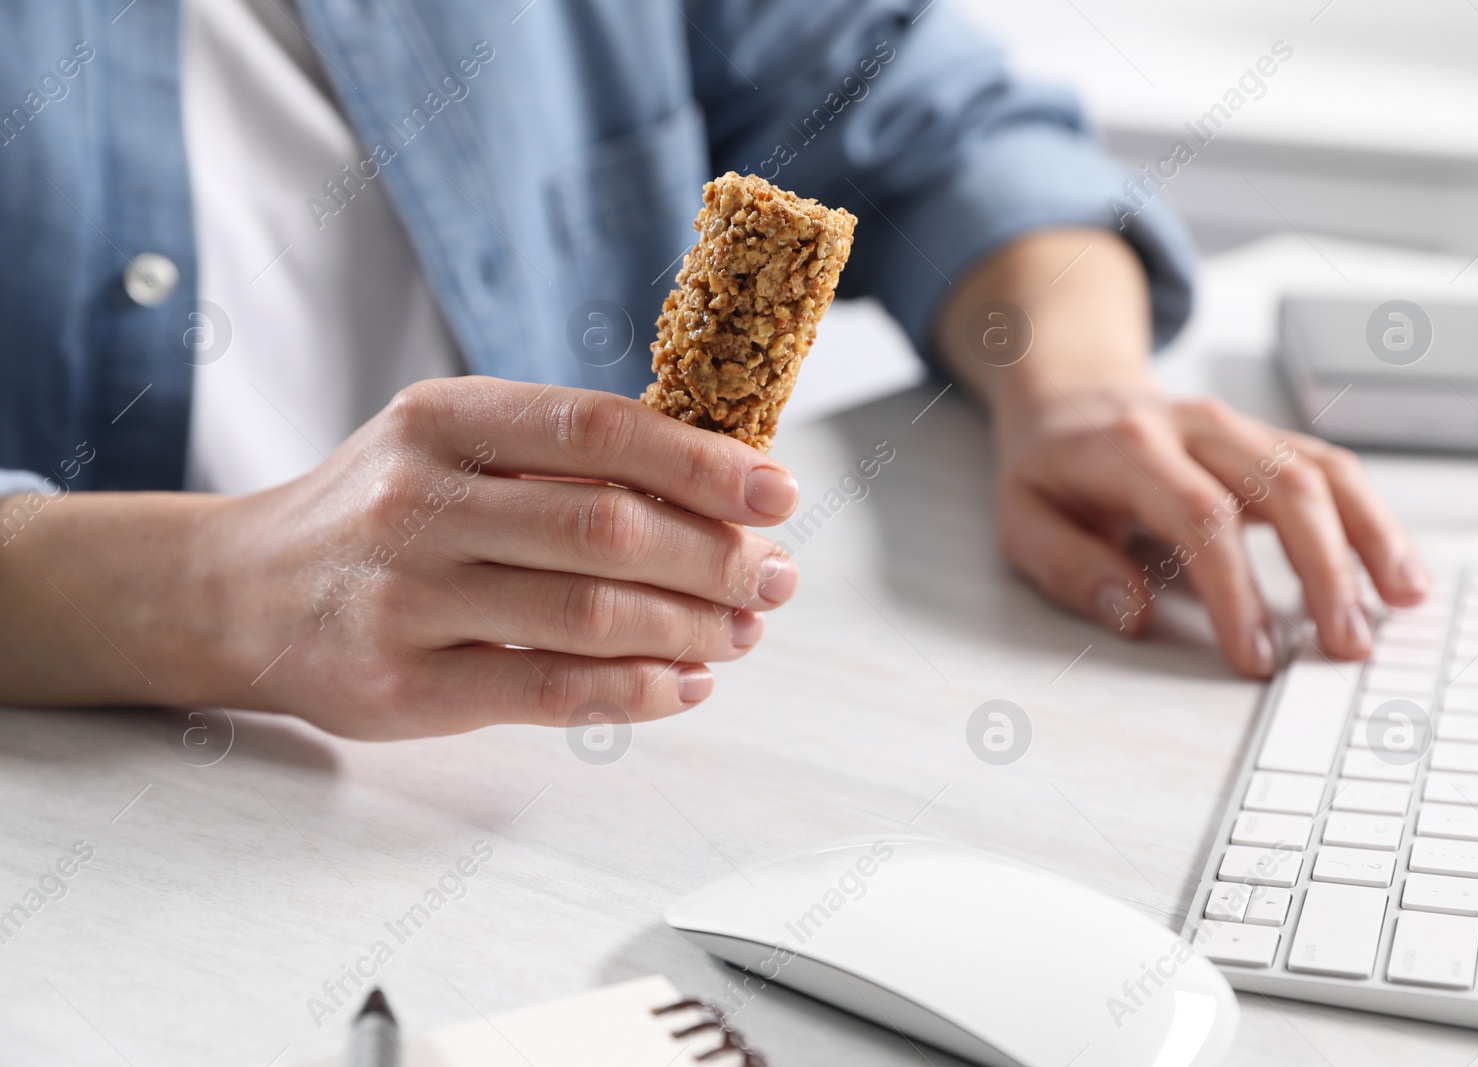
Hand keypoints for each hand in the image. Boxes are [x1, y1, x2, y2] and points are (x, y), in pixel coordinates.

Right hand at [0, 378, 800, 737]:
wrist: (236, 593)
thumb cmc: (379, 511)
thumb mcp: (449, 446)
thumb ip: (561, 457)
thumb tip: (722, 480)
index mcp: (442, 418)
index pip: (597, 428)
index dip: (702, 462)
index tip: (777, 490)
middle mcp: (417, 500)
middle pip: (606, 528)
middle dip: (717, 557)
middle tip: (776, 577)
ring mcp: (404, 598)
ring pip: (588, 614)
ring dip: (691, 627)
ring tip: (743, 631)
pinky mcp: (401, 688)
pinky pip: (548, 692)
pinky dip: (637, 691)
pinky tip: (686, 683)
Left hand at [990, 384, 1429, 674]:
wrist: (1071, 397)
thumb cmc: (1050, 470)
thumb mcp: (1022, 519)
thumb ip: (1069, 567)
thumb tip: (1131, 615)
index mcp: (1130, 448)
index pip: (1200, 517)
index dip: (1236, 589)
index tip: (1257, 656)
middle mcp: (1196, 428)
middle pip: (1282, 488)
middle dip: (1323, 570)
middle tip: (1344, 646)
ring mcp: (1240, 429)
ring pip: (1322, 472)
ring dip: (1369, 539)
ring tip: (1401, 604)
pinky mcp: (1269, 440)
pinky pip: (1333, 471)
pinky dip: (1373, 520)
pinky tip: (1400, 571)